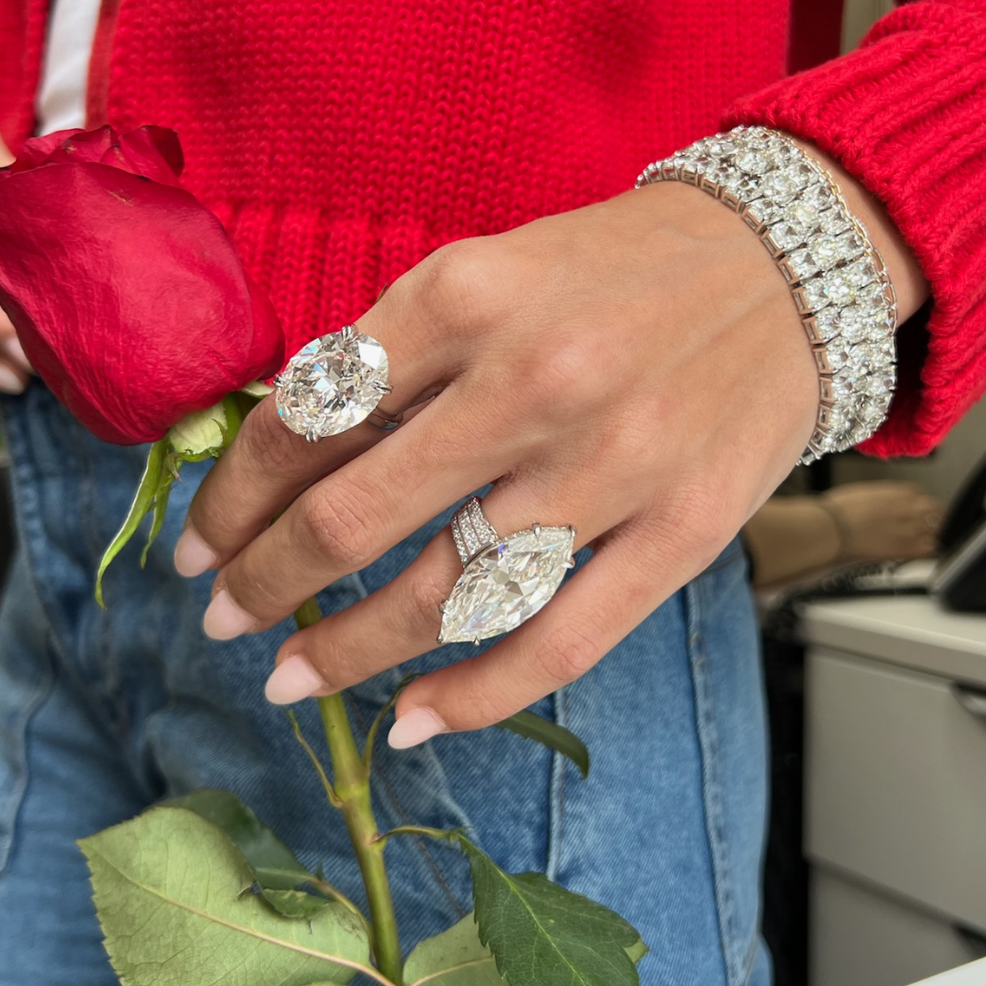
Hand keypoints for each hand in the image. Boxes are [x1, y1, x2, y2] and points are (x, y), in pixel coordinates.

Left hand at [179, 156, 926, 748]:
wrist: (783, 267)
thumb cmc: (616, 268)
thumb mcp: (486, 272)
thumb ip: (391, 356)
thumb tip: (284, 452)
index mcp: (465, 295)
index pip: (304, 419)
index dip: (230, 497)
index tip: (201, 542)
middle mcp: (532, 382)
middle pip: (351, 519)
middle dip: (262, 584)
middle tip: (222, 616)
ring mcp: (612, 466)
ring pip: (442, 598)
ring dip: (342, 652)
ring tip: (290, 678)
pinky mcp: (681, 533)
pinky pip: (558, 643)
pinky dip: (472, 698)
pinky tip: (411, 719)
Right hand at [821, 481, 943, 560]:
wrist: (834, 528)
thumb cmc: (840, 509)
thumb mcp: (865, 492)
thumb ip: (884, 497)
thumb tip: (887, 504)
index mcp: (901, 491)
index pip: (922, 495)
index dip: (918, 504)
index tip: (913, 510)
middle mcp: (912, 507)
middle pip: (936, 511)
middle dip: (931, 517)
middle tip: (920, 525)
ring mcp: (914, 528)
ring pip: (938, 529)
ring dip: (930, 533)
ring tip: (918, 539)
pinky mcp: (910, 548)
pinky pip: (931, 549)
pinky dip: (927, 550)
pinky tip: (916, 551)